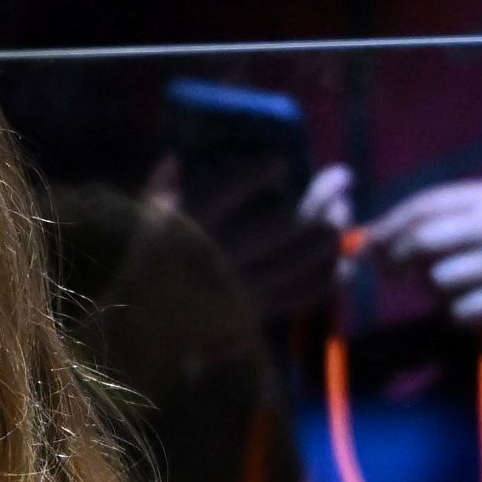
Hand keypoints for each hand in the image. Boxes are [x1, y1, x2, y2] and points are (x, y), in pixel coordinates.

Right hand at [157, 156, 354, 323]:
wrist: (138, 328)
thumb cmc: (142, 264)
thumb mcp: (143, 220)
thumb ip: (164, 184)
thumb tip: (184, 153)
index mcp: (188, 229)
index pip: (232, 190)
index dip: (262, 172)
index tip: (278, 162)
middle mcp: (220, 259)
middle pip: (290, 224)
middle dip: (325, 195)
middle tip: (341, 178)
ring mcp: (241, 290)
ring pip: (308, 257)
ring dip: (334, 228)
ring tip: (343, 211)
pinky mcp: (255, 313)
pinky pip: (306, 292)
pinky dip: (331, 274)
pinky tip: (341, 257)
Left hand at [368, 178, 481, 336]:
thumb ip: (442, 222)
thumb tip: (378, 238)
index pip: (419, 206)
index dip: (385, 228)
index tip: (367, 247)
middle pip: (420, 239)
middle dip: (396, 261)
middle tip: (392, 275)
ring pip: (437, 278)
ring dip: (434, 292)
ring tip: (454, 292)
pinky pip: (460, 310)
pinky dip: (458, 315)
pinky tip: (476, 309)